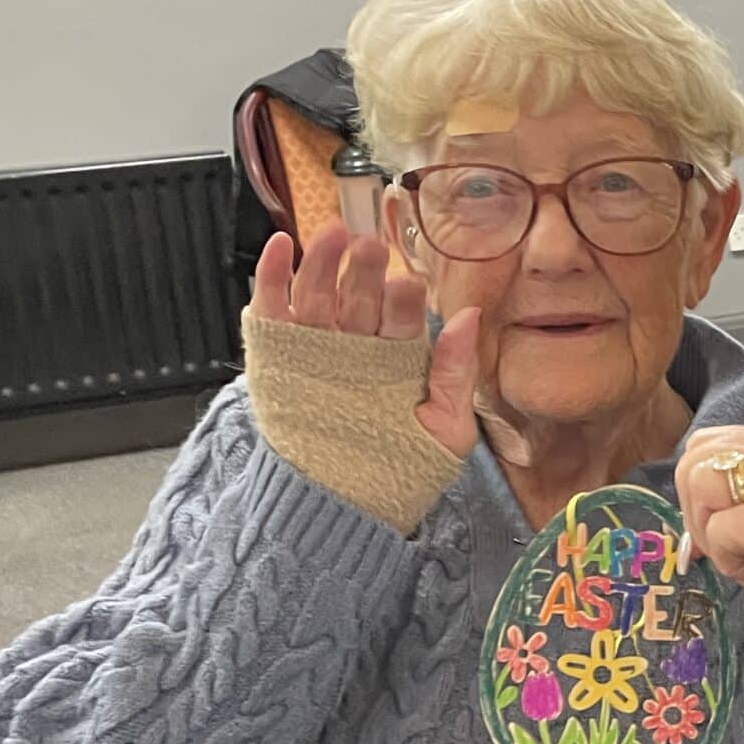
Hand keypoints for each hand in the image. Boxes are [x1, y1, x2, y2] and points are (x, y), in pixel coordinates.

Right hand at [249, 225, 481, 461]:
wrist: (344, 507)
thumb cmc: (400, 470)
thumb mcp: (445, 427)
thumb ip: (456, 373)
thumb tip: (471, 316)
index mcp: (398, 356)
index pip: (402, 318)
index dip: (403, 300)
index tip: (408, 283)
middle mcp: (358, 345)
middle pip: (359, 298)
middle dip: (364, 272)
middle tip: (369, 247)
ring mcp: (316, 347)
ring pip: (317, 295)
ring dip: (321, 263)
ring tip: (331, 236)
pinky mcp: (276, 356)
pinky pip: (272, 310)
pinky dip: (272, 277)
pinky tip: (281, 246)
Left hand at [673, 426, 743, 672]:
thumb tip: (713, 521)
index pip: (720, 443)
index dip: (704, 494)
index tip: (722, 539)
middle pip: (699, 455)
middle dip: (698, 512)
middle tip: (732, 554)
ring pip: (701, 485)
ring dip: (716, 537)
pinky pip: (722, 530)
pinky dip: (735, 564)